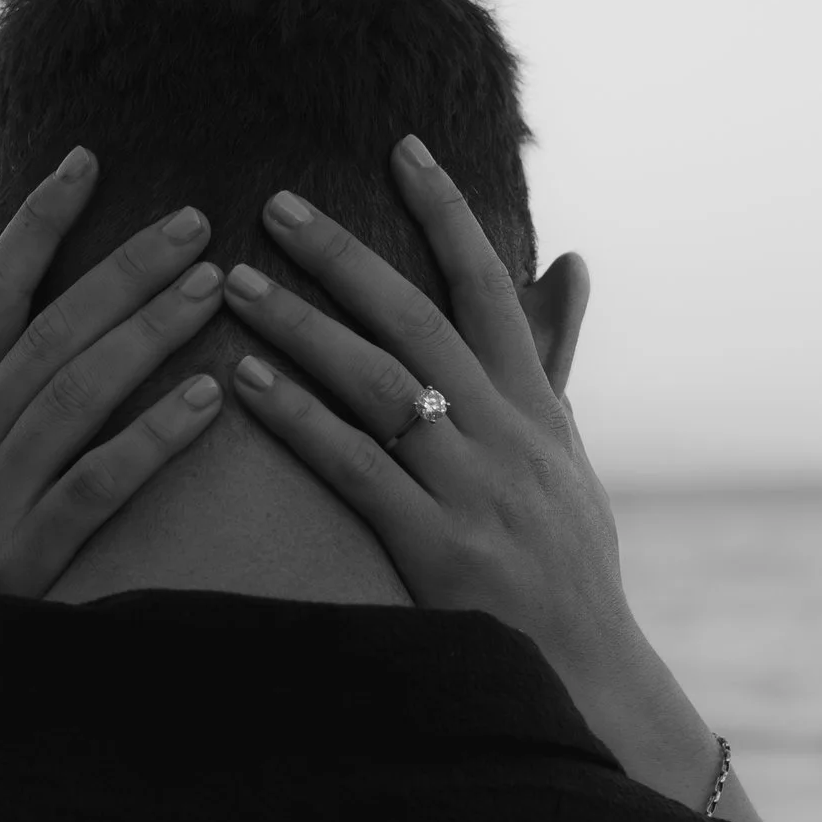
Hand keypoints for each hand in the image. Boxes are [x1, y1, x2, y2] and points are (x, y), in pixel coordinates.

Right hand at [0, 146, 226, 724]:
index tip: (87, 159)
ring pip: (70, 397)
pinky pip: (93, 486)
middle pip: (43, 334)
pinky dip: (149, 438)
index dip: (35, 225)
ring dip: (144, 334)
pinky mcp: (21, 561)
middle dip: (119, 269)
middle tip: (195, 219)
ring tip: (214, 287)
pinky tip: (205, 399)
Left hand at [222, 135, 767, 821]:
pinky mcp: (438, 546)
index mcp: (536, 405)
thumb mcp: (571, 451)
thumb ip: (555, 355)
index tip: (401, 146)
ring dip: (301, 326)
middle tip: (275, 201)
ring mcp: (474, 489)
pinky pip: (356, 466)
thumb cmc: (568, 563)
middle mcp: (507, 434)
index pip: (490, 286)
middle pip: (417, 320)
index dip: (447, 213)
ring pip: (378, 384)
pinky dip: (298, 418)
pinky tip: (241, 381)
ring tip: (233, 281)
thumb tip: (570, 262)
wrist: (588, 676)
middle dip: (344, 254)